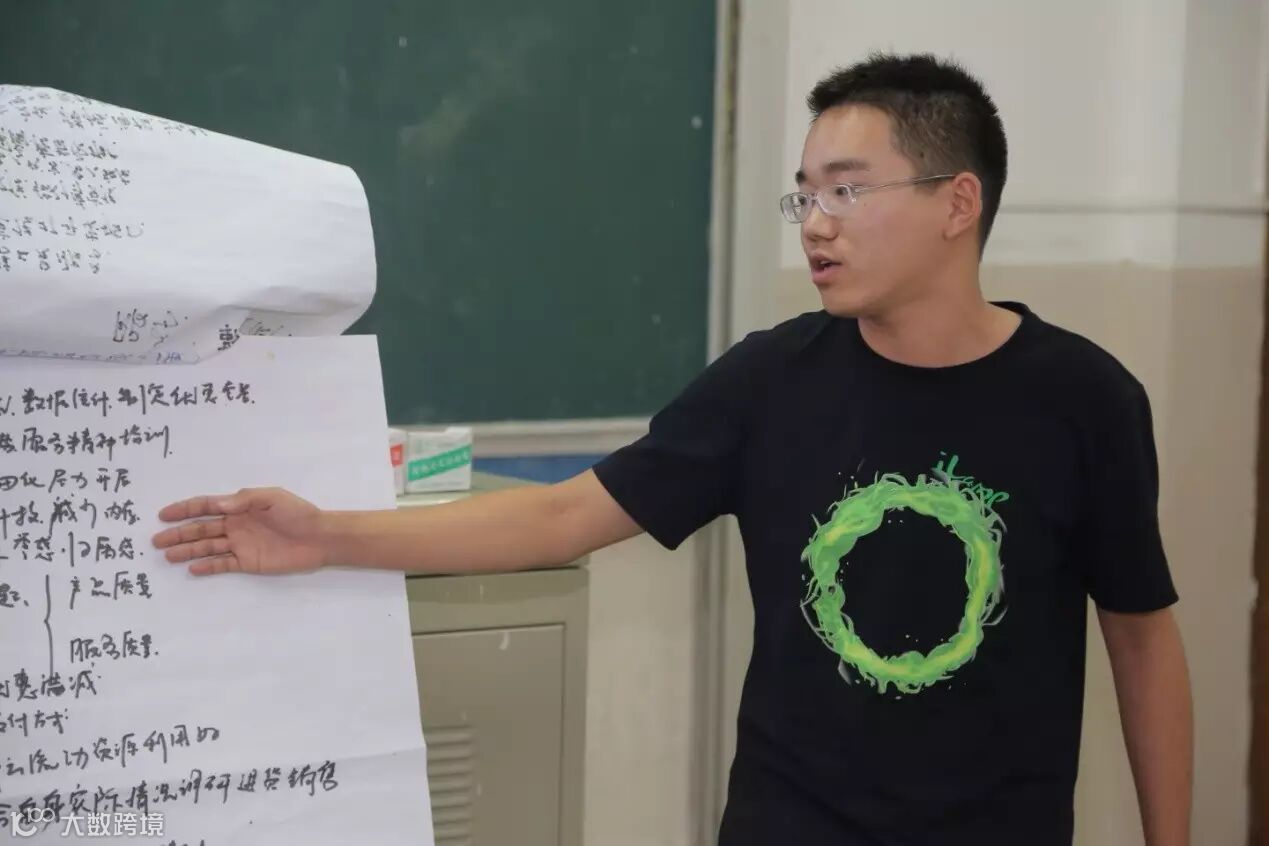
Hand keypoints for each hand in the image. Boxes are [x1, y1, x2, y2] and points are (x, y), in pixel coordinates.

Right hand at [153, 487, 328, 575]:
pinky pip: (223, 564)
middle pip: (201, 529)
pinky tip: (192, 568)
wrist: (320, 537)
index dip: (184, 509)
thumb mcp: (272, 497)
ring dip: (188, 550)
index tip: (163, 514)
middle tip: (155, 540)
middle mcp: (236, 525)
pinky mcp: (248, 562)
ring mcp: (241, 544)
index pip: (207, 507)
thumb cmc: (298, 513)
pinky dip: (208, 566)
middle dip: (179, 533)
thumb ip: (243, 500)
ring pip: (208, 547)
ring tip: (167, 555)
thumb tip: (218, 504)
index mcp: (240, 507)